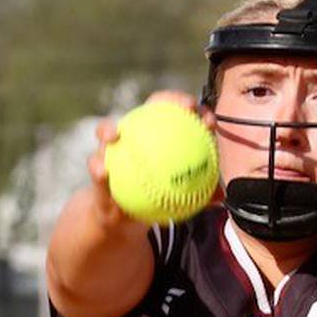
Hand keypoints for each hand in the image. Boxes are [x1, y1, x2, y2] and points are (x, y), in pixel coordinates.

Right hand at [86, 92, 214, 219]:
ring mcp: (111, 149)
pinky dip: (98, 169)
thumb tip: (221, 196)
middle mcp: (132, 134)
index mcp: (153, 135)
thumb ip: (198, 194)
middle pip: (148, 108)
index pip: (174, 112)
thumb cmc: (155, 200)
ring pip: (106, 131)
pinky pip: (95, 168)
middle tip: (184, 107)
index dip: (189, 108)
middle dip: (166, 100)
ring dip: (109, 129)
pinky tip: (103, 173)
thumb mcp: (178, 199)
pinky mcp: (96, 169)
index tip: (205, 116)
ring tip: (116, 135)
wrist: (125, 216)